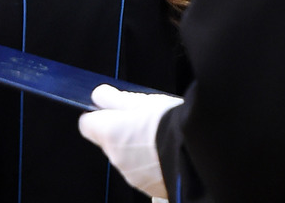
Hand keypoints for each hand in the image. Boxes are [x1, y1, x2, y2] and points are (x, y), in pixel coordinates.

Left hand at [78, 84, 182, 198]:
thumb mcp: (144, 100)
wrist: (197, 152)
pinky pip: (144, 173)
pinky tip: (169, 153)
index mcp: (110, 133)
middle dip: (122, 133)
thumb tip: (100, 95)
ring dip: (139, 150)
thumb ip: (118, 98)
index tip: (111, 109)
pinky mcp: (150, 189)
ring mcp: (132, 176)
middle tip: (145, 121)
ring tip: (162, 137)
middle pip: (109, 143)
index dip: (99, 116)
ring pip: (127, 159)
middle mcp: (116, 158)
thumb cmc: (171, 122)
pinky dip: (152, 164)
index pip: (87, 124)